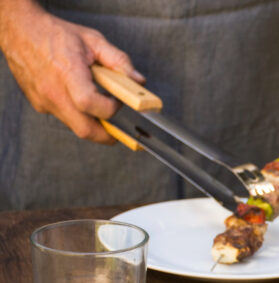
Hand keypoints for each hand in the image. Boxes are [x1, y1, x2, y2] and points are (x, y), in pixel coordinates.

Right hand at [0, 2, 143, 142]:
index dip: (111, 109)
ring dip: (92, 123)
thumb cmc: (55, 34)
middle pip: (85, 130)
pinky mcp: (39, 105)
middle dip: (107, 135)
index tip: (120, 103)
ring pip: (75, 126)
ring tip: (99, 106)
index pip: (90, 104)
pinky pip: (64, 118)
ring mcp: (44, 101)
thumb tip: (138, 81)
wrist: (19, 31)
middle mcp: (53, 91)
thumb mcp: (93, 40)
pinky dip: (77, 114)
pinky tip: (79, 98)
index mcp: (67, 73)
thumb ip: (119, 61)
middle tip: (120, 130)